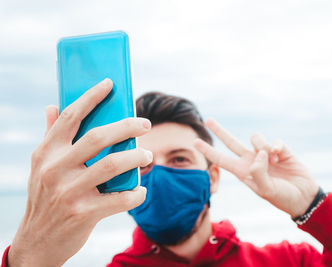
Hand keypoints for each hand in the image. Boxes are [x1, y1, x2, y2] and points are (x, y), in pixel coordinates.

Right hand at [8, 79, 152, 266]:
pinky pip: (120, 198)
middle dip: (127, 126)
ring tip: (147, 155)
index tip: (110, 83)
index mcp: (47, 152)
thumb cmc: (46, 197)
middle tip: (145, 124)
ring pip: (113, 164)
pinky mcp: (84, 213)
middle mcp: (55, 168)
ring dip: (137, 157)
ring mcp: (69, 191)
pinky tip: (141, 190)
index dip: (91, 96)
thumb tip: (53, 106)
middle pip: (99, 136)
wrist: (37, 241)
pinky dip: (136, 193)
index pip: (71, 116)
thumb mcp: (41, 166)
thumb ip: (50, 136)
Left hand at [194, 118, 318, 217]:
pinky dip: (275, 147)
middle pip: (231, 142)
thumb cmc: (282, 197)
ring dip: (262, 146)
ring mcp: (265, 154)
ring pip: (255, 138)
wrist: (303, 196)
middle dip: (220, 131)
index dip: (208, 151)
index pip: (221, 159)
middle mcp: (251, 160)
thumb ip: (259, 173)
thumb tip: (258, 153)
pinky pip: (273, 140)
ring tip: (272, 161)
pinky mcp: (279, 149)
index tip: (194, 142)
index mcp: (243, 172)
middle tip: (208, 119)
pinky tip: (279, 157)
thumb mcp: (267, 190)